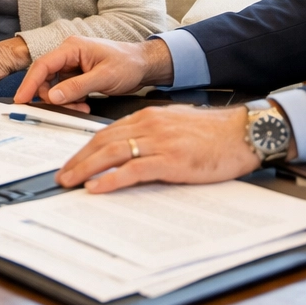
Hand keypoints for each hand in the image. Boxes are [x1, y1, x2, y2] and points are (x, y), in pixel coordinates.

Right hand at [14, 35, 173, 106]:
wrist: (145, 65)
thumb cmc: (128, 64)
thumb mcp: (104, 77)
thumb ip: (77, 87)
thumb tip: (52, 96)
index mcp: (72, 47)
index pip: (43, 65)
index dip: (29, 83)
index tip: (21, 100)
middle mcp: (68, 54)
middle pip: (45, 77)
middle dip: (51, 96)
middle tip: (68, 108)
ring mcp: (72, 65)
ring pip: (53, 86)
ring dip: (62, 100)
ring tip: (81, 107)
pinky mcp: (76, 75)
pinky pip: (63, 90)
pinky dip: (69, 100)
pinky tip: (83, 104)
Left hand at [55, 104, 260, 192]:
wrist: (243, 133)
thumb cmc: (214, 134)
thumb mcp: (176, 127)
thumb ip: (153, 135)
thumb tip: (133, 152)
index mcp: (149, 117)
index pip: (107, 131)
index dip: (85, 148)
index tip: (72, 161)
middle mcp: (149, 126)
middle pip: (102, 141)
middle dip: (78, 159)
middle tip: (62, 175)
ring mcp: (159, 142)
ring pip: (112, 153)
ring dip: (86, 169)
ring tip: (69, 182)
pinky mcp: (170, 160)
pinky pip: (133, 170)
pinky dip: (111, 179)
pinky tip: (97, 187)